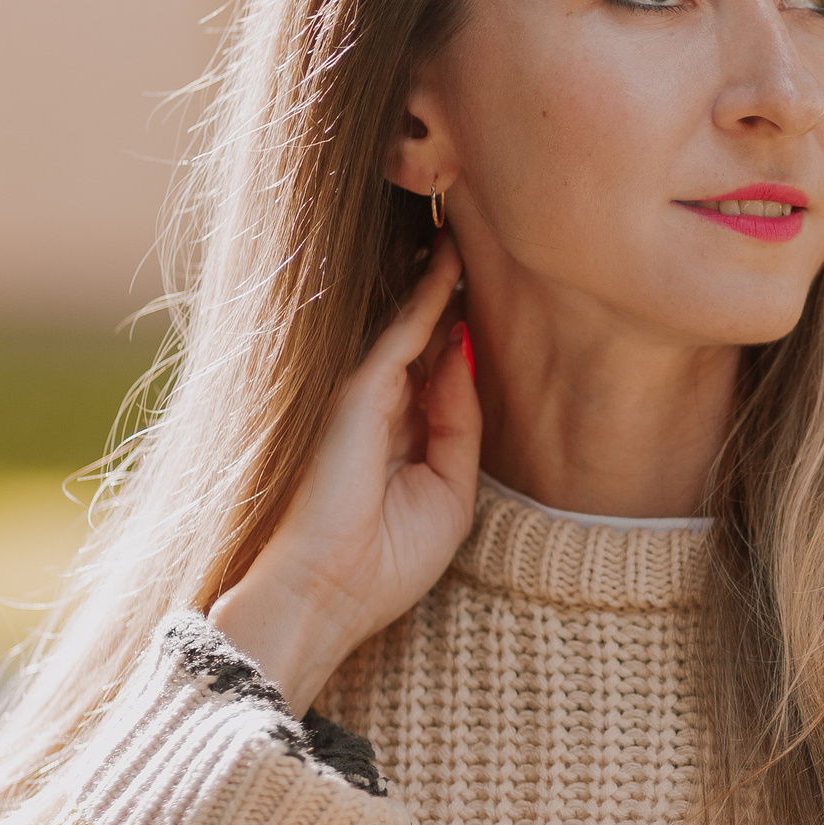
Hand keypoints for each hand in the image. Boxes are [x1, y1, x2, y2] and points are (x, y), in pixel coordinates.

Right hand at [210, 231, 477, 714]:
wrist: (324, 596)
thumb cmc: (384, 564)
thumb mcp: (448, 494)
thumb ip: (459, 423)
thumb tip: (465, 354)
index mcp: (398, 436)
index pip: (439, 370)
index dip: (464, 334)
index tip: (498, 299)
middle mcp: (377, 407)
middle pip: (422, 335)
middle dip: (450, 293)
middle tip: (480, 238)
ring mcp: (363, 395)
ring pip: (409, 322)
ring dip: (438, 277)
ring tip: (467, 228)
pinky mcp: (355, 391)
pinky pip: (401, 331)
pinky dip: (428, 293)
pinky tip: (451, 259)